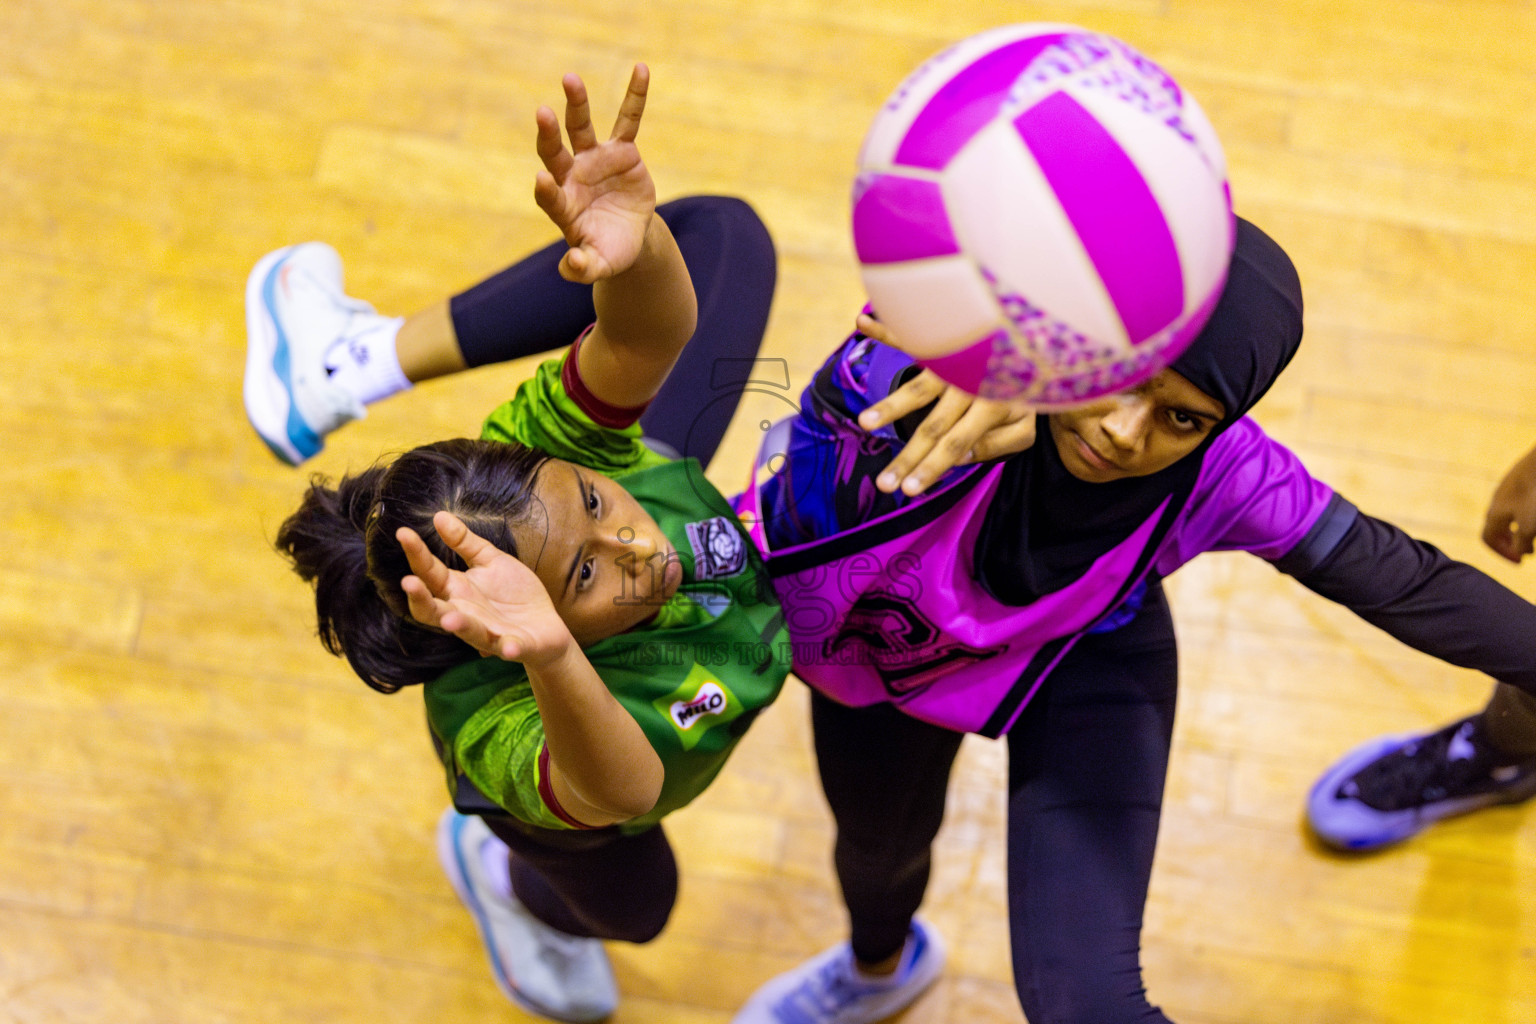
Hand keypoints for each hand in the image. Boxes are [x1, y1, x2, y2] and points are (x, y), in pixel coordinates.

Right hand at [397, 511, 574, 665]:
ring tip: (450, 619)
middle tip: (408, 582)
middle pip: (433, 610)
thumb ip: (465, 542)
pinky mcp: (514, 646)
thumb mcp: (490, 561)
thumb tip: (439, 515)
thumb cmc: (513, 593)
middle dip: (420, 599)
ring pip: (468, 631)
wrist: (546, 625)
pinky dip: (508, 648)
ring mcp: (488, 633)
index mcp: (456, 591)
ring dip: (459, 626)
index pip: (429, 573)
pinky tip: (509, 647)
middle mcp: (465, 614)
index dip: (416, 554)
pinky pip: (508, 648)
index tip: (403, 532)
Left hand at [533, 65, 655, 283]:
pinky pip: (628, 120)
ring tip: (569, 79)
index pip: (550, 197)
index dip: (547, 191)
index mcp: (563, 206)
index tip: (543, 182)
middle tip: (541, 113)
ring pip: (581, 128)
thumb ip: (582, 268)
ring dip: (576, 104)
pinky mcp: (622, 151)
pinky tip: (640, 70)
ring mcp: (595, 160)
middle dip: (548, 135)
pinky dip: (634, 97)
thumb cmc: (606, 252)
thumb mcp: (598, 266)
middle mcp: (572, 176)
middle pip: (555, 152)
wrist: (626, 237)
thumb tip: (571, 266)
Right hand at [853, 313, 1035, 494]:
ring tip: (864, 422)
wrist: (1037, 344)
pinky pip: (913, 337)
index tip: (908, 491)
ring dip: (891, 405)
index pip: (957, 444)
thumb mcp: (1025, 427)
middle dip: (906, 458)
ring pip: (918, 387)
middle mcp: (970, 385)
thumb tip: (961, 456)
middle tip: (882, 484)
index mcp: (992, 407)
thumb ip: (997, 445)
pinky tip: (862, 324)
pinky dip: (886, 329)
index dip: (932, 468)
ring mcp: (954, 362)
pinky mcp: (942, 343)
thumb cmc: (1026, 393)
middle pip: (933, 426)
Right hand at [1483, 442, 1535, 562]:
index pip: (1488, 539)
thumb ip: (1521, 543)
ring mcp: (1508, 488)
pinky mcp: (1521, 478)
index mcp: (1494, 514)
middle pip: (1496, 526)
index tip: (1521, 561)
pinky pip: (1518, 501)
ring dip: (1519, 527)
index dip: (1502, 552)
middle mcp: (1496, 501)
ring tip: (1535, 532)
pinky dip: (1526, 513)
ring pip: (1508, 513)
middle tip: (1529, 550)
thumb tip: (1519, 552)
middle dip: (1511, 541)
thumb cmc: (1535, 496)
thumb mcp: (1530, 526)